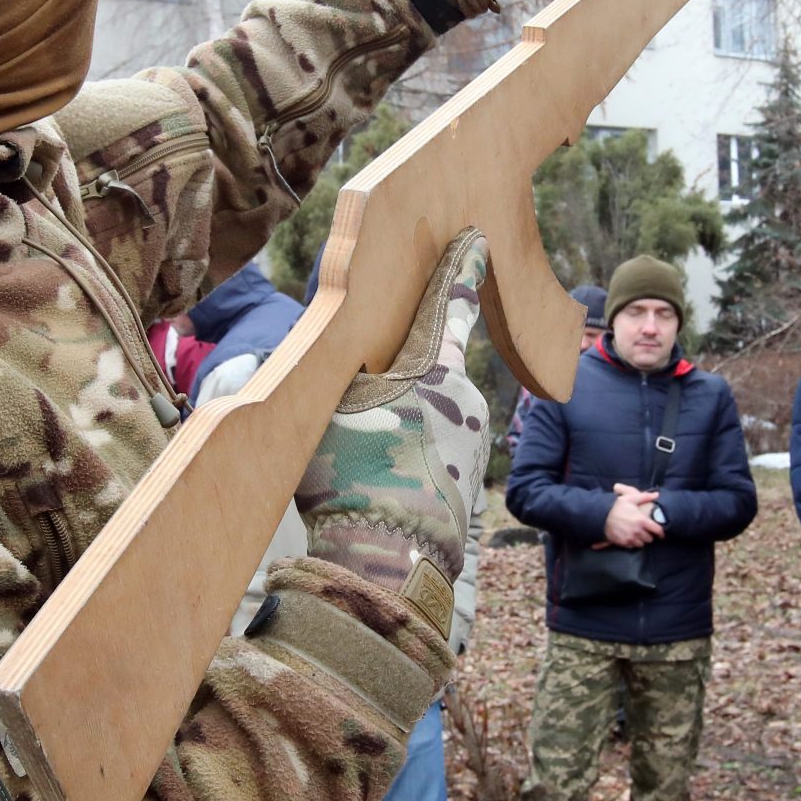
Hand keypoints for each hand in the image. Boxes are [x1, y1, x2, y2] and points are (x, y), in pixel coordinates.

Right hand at [296, 230, 489, 609]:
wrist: (391, 560)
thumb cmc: (353, 475)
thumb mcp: (330, 408)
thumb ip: (339, 374)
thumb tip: (324, 354)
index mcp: (434, 368)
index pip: (449, 302)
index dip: (459, 268)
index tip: (475, 239)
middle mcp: (467, 397)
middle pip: (430, 371)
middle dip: (403, 382)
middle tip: (362, 416)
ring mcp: (476, 442)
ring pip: (434, 419)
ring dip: (407, 429)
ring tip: (367, 466)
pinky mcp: (475, 480)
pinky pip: (439, 455)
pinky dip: (416, 461)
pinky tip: (386, 488)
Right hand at [605, 487, 662, 548]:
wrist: (601, 517)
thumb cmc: (616, 507)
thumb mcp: (630, 499)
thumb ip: (644, 497)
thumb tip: (657, 494)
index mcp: (642, 520)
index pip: (657, 530)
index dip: (661, 533)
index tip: (661, 534)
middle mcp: (637, 531)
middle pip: (650, 539)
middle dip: (649, 535)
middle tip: (646, 532)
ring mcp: (630, 538)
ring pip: (642, 544)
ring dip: (641, 540)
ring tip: (638, 535)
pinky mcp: (623, 543)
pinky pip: (632, 546)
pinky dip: (633, 543)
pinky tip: (630, 537)